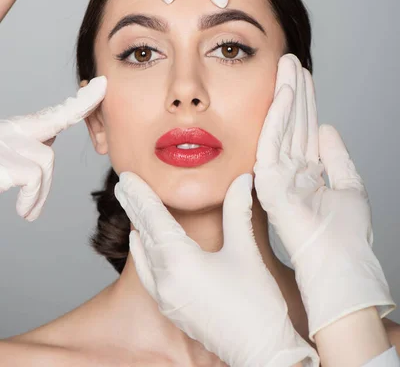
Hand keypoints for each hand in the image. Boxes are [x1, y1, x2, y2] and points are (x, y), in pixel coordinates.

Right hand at [0, 76, 106, 220]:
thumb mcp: (6, 157)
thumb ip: (29, 145)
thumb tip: (52, 136)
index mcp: (13, 131)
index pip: (54, 114)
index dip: (80, 102)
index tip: (103, 85)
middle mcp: (9, 131)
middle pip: (56, 121)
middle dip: (77, 114)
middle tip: (79, 125)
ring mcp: (4, 142)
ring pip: (46, 159)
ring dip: (41, 191)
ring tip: (27, 213)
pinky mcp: (1, 159)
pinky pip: (32, 176)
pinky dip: (32, 196)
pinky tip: (23, 212)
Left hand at [114, 172, 318, 366]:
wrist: (262, 354)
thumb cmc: (257, 305)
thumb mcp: (246, 251)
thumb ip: (237, 211)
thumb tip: (241, 180)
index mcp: (180, 262)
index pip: (153, 219)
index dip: (141, 195)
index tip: (127, 178)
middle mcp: (166, 280)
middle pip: (144, 234)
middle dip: (135, 207)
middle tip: (123, 185)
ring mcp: (166, 297)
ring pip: (145, 254)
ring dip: (139, 228)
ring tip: (133, 208)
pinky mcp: (172, 308)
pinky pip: (148, 274)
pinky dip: (143, 253)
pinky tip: (142, 245)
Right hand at [253, 53, 395, 341]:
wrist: (340, 265)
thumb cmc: (347, 235)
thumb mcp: (349, 186)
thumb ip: (336, 157)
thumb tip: (327, 128)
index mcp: (304, 172)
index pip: (302, 128)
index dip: (303, 101)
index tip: (302, 74)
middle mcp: (288, 171)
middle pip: (291, 122)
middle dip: (291, 89)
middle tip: (289, 59)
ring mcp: (276, 176)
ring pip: (281, 125)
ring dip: (284, 94)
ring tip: (286, 65)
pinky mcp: (270, 182)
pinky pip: (273, 141)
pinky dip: (278, 116)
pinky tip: (284, 92)